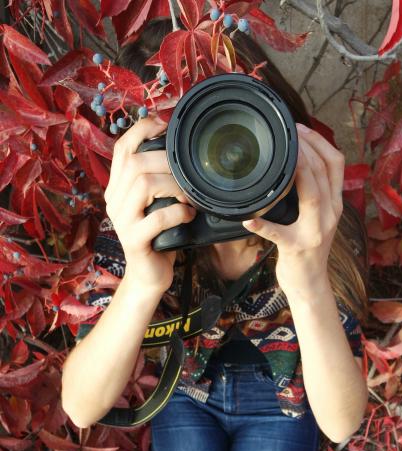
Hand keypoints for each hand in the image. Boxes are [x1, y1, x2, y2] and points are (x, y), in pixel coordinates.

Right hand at [104, 116, 195, 293]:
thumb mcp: (155, 204)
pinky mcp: (134, 240)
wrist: (148, 276)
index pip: (122, 148)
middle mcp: (114, 201)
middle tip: (188, 174)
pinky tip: (188, 215)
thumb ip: (158, 180)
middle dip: (167, 162)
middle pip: (135, 163)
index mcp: (117, 187)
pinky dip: (178, 212)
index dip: (142, 130)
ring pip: (144, 185)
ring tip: (188, 196)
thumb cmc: (158, 236)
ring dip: (174, 186)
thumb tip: (180, 150)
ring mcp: (122, 221)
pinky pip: (157, 218)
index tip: (165, 125)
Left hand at [242, 123, 344, 296]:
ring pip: (311, 194)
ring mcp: (315, 231)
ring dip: (296, 171)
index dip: (319, 142)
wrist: (311, 285)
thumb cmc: (306, 249)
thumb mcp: (318, 218)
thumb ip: (313, 195)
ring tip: (279, 158)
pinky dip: (263, 225)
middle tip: (288, 134)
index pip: (336, 164)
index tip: (300, 128)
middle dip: (307, 148)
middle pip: (324, 172)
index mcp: (334, 204)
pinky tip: (249, 220)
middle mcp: (330, 214)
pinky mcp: (296, 248)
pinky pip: (278, 234)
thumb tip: (295, 165)